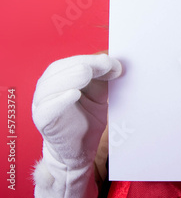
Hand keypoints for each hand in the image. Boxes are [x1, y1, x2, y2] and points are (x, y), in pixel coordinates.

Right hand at [32, 54, 121, 197]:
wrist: (80, 147)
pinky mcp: (44, 122)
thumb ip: (103, 77)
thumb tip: (113, 63)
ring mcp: (42, 105)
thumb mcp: (98, 92)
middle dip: (82, 64)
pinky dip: (60, 100)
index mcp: (59, 78)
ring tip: (87, 72)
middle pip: (58, 70)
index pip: (70, 62)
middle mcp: (47, 89)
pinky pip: (47, 109)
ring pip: (49, 86)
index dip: (90, 59)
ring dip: (70, 77)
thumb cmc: (87, 116)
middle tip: (103, 64)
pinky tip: (74, 94)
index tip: (110, 61)